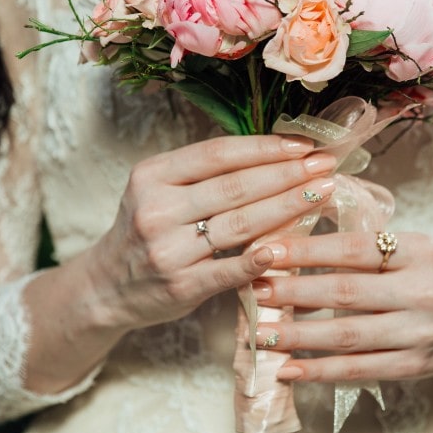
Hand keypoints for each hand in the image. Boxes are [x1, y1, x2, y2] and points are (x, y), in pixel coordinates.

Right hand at [83, 135, 338, 333]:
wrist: (107, 287)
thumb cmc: (147, 231)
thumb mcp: (159, 191)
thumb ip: (204, 175)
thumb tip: (273, 152)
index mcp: (152, 175)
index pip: (218, 153)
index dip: (264, 147)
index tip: (303, 145)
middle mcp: (156, 209)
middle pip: (234, 186)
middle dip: (287, 174)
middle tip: (325, 165)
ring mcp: (167, 250)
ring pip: (239, 224)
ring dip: (287, 207)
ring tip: (321, 194)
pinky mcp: (180, 286)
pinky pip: (228, 269)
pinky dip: (259, 258)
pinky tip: (287, 247)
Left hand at [256, 231, 432, 398]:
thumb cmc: (430, 278)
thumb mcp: (410, 250)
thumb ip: (363, 244)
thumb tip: (291, 238)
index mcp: (420, 250)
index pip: (354, 248)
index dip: (306, 250)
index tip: (266, 250)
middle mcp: (423, 291)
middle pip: (347, 293)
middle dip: (294, 292)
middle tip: (256, 290)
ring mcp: (420, 333)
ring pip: (348, 336)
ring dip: (299, 335)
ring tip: (261, 334)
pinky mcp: (415, 367)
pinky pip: (359, 370)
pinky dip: (320, 371)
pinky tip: (288, 369)